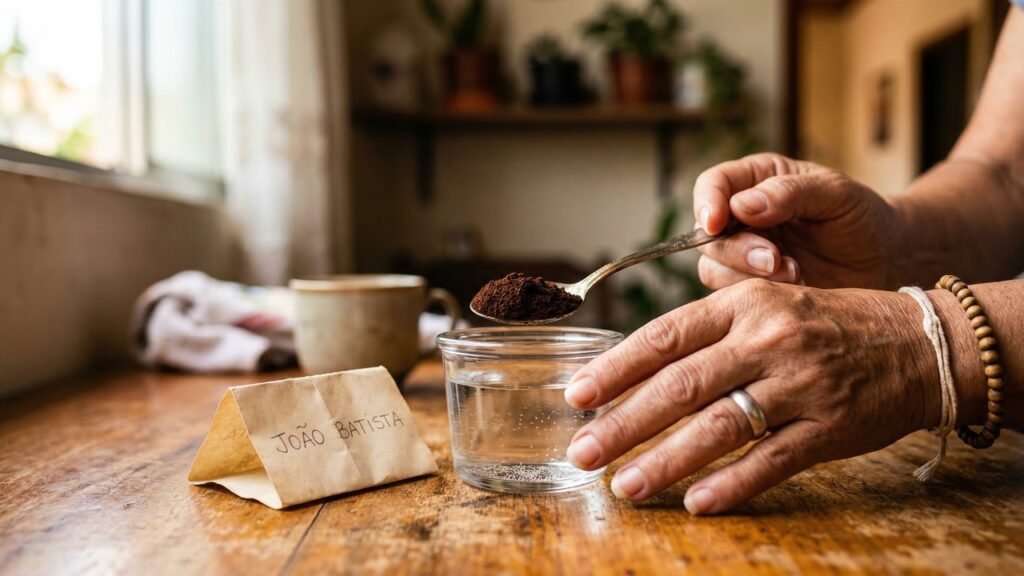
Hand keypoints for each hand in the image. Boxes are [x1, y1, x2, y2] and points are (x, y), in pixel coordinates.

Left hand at [563, 279, 939, 513]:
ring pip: (718, 427)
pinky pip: (771, 461)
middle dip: (624, 424)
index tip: (576, 395)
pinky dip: (731, 485)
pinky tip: (696, 503)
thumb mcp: (766, 305)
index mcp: (743, 305)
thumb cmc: (826, 324)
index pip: (664, 336)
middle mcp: (767, 339)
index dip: (615, 367)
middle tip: (583, 452)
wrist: (918, 342)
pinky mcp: (830, 427)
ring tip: (625, 486)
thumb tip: (637, 372)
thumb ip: (707, 334)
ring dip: (665, 462)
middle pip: (680, 385)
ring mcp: (800, 385)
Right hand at [693, 153, 900, 289]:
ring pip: (713, 267)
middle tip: (774, 260)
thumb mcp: (835, 194)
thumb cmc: (862, 218)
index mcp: (756, 180)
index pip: (712, 185)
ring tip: (795, 273)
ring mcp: (744, 253)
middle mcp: (742, 216)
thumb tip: (741, 205)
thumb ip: (790, 192)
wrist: (884, 262)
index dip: (707, 203)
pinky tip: (793, 286)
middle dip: (736, 249)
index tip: (717, 223)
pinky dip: (757, 294)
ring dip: (748, 275)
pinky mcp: (752, 286)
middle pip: (706, 233)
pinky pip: (731, 294)